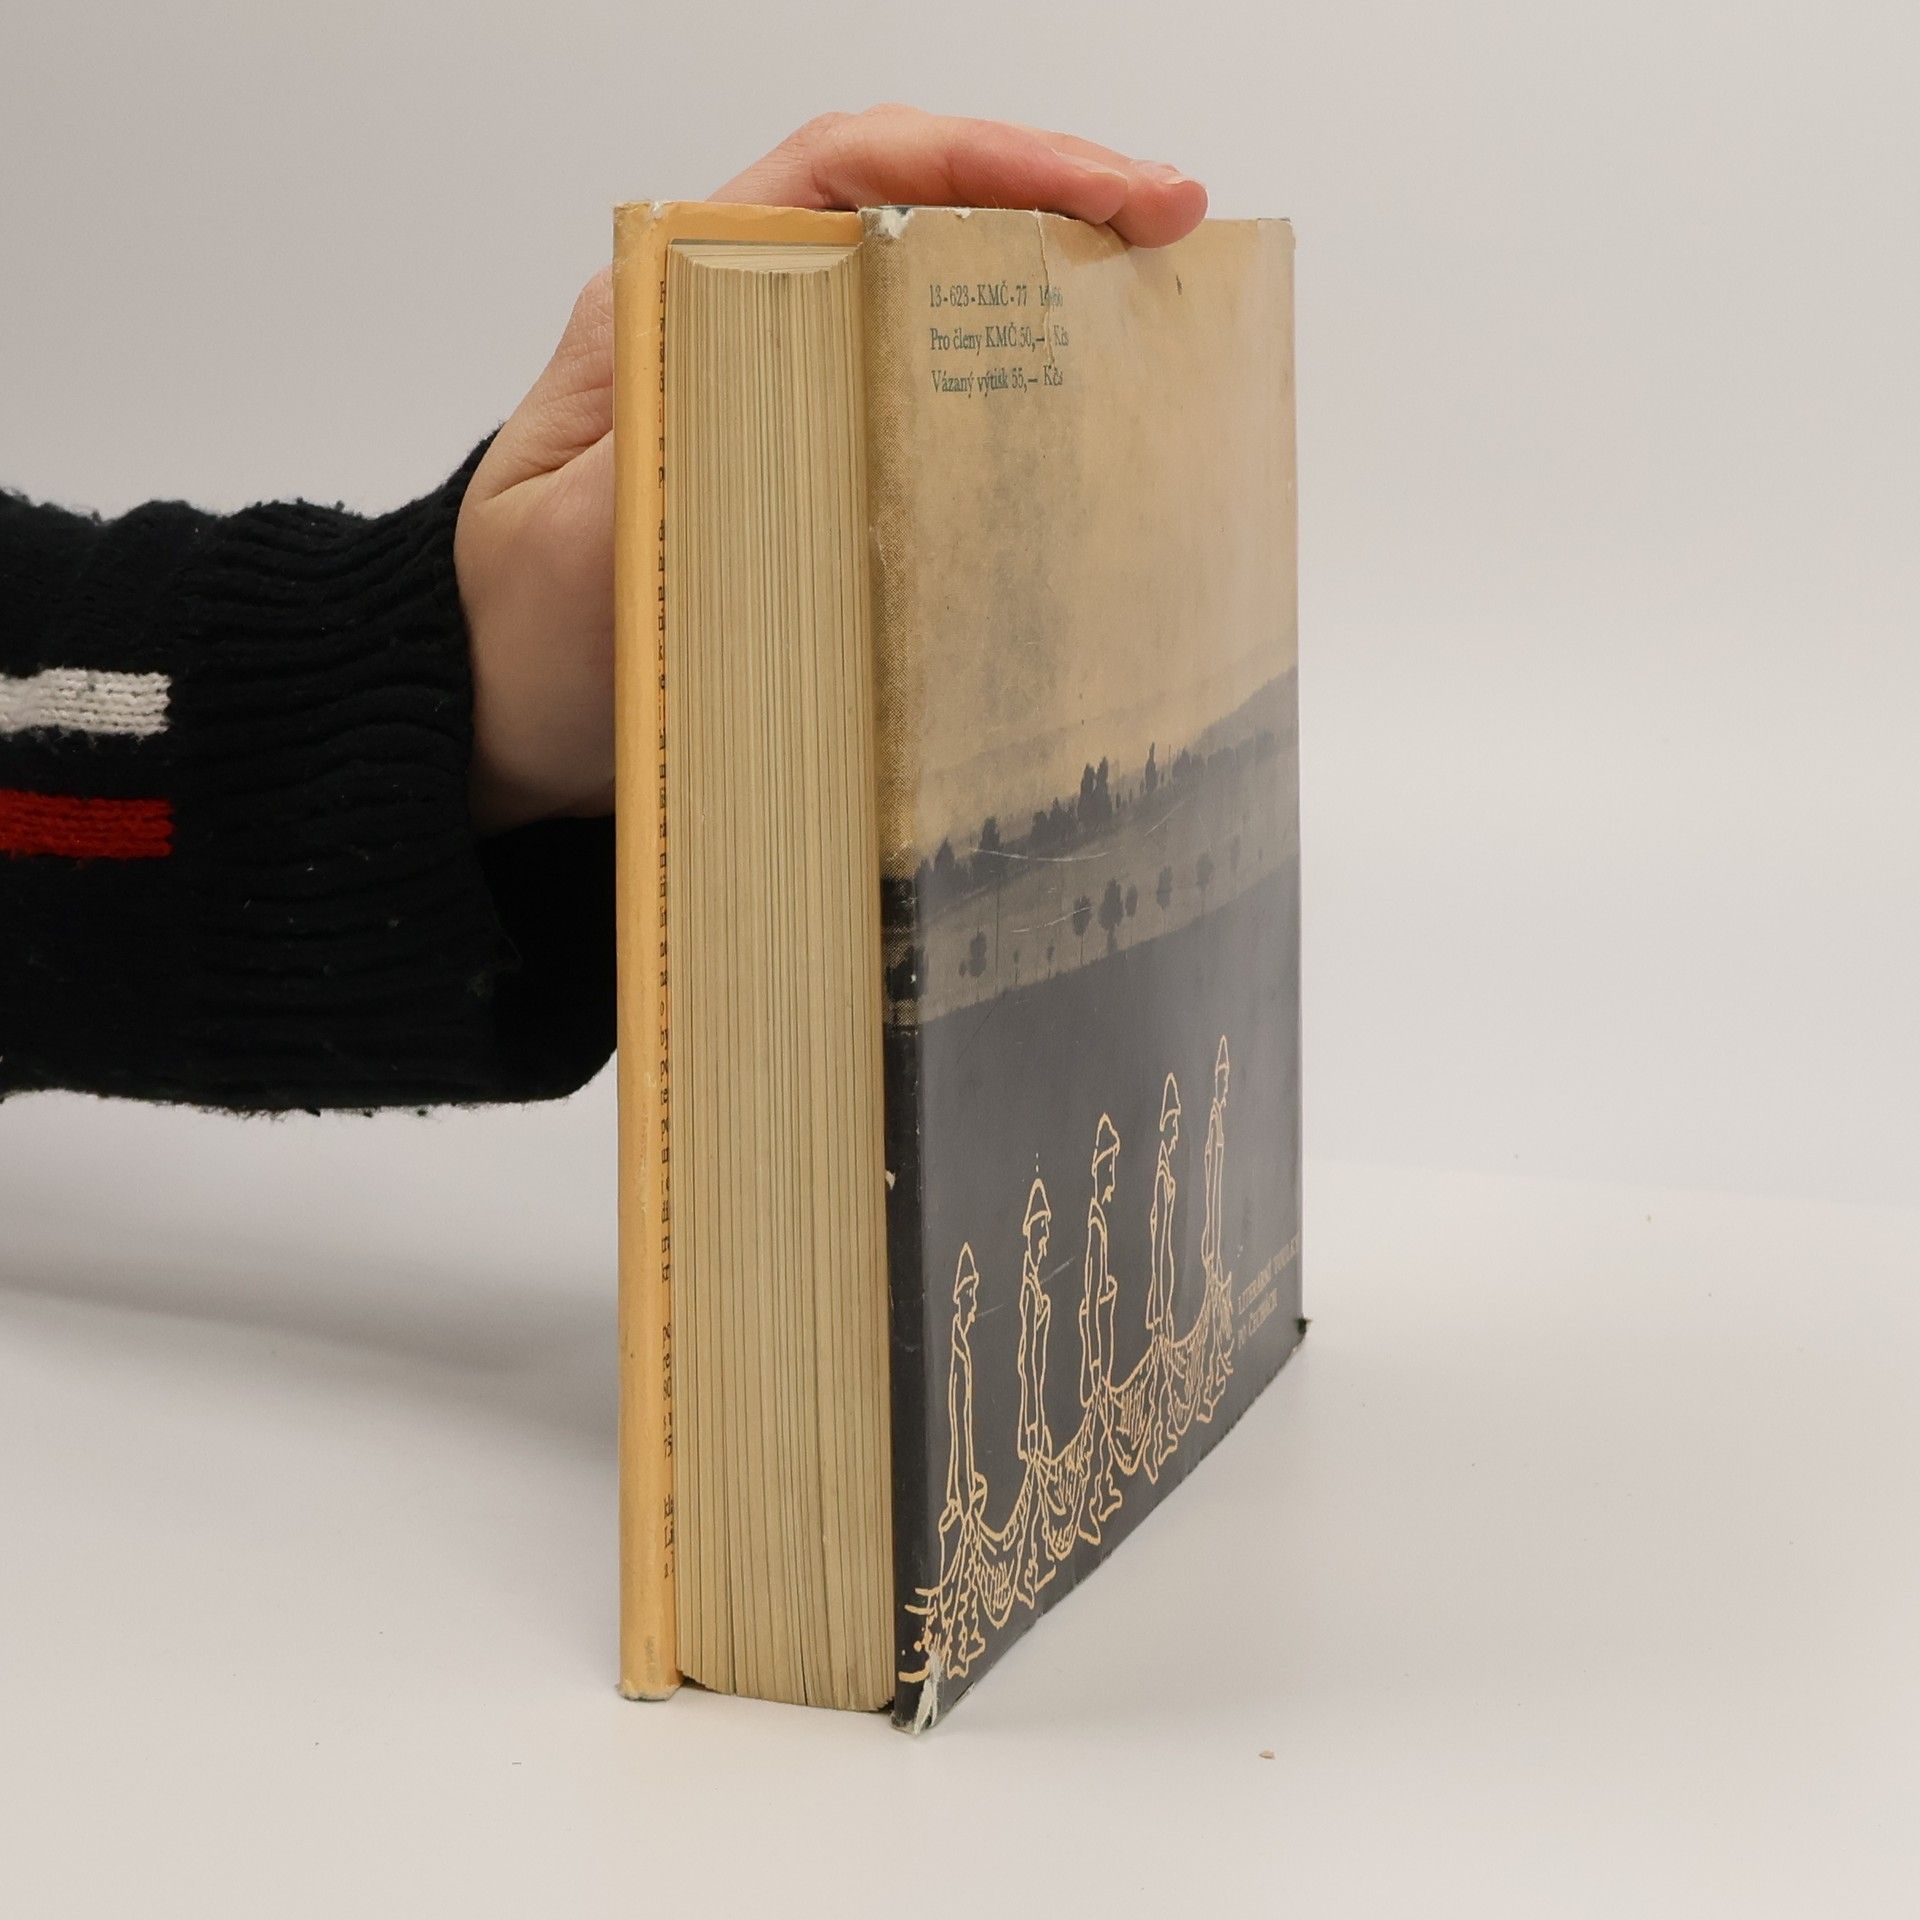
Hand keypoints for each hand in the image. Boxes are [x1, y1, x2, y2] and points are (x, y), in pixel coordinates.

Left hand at [455, 108, 1208, 834]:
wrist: (489, 716)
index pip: (841, 176)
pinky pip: (913, 406)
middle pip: (905, 216)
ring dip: (1039, 291)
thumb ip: (672, 465)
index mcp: (669, 307)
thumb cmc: (515, 639)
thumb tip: (792, 401)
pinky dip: (1001, 396)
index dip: (981, 160)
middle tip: (1174, 234)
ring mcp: (774, 400)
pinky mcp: (802, 475)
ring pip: (921, 303)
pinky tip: (1072, 425)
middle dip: (1048, 203)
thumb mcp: (578, 553)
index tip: (1108, 191)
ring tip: (1156, 309)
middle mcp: (731, 329)